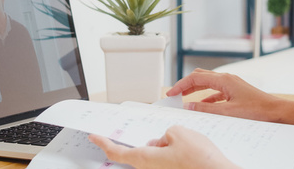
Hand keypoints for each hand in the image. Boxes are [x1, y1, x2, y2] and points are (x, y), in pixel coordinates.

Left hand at [89, 125, 238, 168]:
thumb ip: (165, 133)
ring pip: (159, 154)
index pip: (117, 152)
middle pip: (143, 151)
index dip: (104, 143)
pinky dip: (177, 152)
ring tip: (188, 145)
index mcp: (146, 159)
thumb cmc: (199, 159)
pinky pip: (170, 160)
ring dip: (168, 146)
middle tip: (170, 137)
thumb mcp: (179, 132)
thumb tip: (166, 140)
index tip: (94, 137)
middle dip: (154, 140)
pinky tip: (192, 150)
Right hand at [166, 68, 282, 121]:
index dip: (181, 85)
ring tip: (184, 99)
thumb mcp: (228, 112)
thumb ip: (206, 109)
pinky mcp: (235, 92)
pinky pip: (216, 92)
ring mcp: (231, 85)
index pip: (196, 78)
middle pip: (200, 77)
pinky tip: (202, 105)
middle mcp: (227, 79)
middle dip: (186, 85)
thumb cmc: (257, 110)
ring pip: (208, 84)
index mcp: (224, 80)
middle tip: (174, 94)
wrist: (276, 111)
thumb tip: (188, 106)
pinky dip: (206, 97)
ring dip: (195, 90)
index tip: (171, 93)